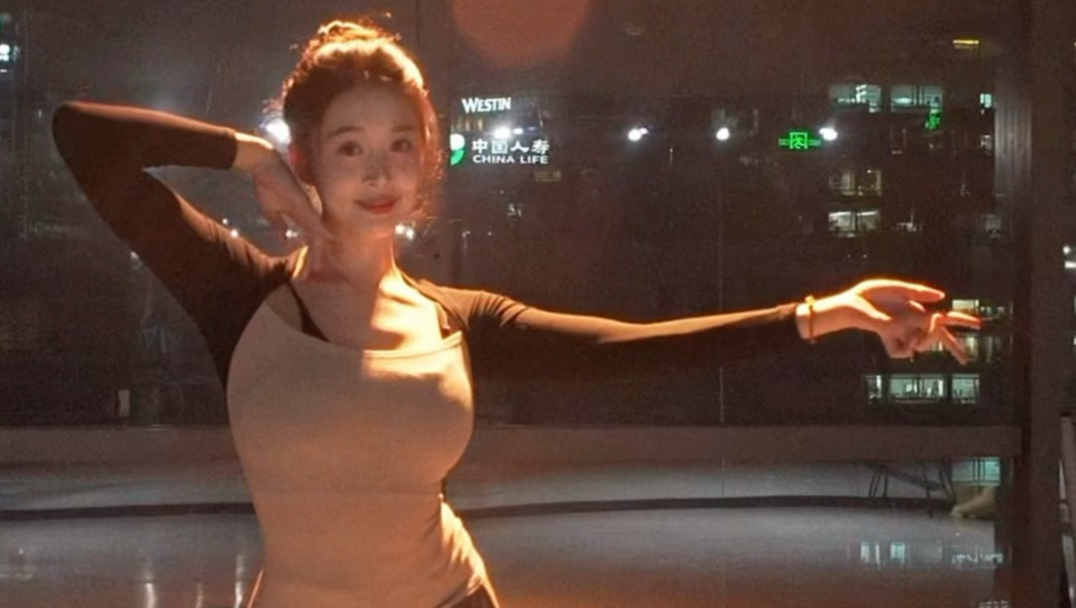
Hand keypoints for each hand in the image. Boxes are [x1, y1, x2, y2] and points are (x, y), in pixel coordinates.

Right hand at [233, 133, 339, 280]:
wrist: (265, 164)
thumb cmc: (268, 183)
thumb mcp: (271, 209)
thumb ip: (278, 223)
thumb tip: (283, 236)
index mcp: (302, 216)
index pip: (311, 240)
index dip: (312, 255)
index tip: (310, 270)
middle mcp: (309, 214)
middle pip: (318, 241)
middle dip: (316, 259)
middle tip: (315, 274)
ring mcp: (308, 209)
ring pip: (319, 235)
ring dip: (318, 252)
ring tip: (318, 268)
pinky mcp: (304, 204)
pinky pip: (315, 223)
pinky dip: (320, 235)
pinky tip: (328, 242)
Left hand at [830, 279, 982, 363]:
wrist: (850, 306)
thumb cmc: (870, 295)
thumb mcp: (896, 288)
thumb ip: (919, 292)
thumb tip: (943, 296)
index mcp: (918, 311)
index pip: (944, 318)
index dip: (962, 320)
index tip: (980, 325)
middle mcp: (913, 325)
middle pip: (939, 338)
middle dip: (953, 347)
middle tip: (966, 360)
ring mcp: (903, 335)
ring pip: (921, 345)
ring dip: (920, 339)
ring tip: (901, 325)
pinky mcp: (890, 343)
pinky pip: (901, 351)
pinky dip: (896, 343)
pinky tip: (885, 332)